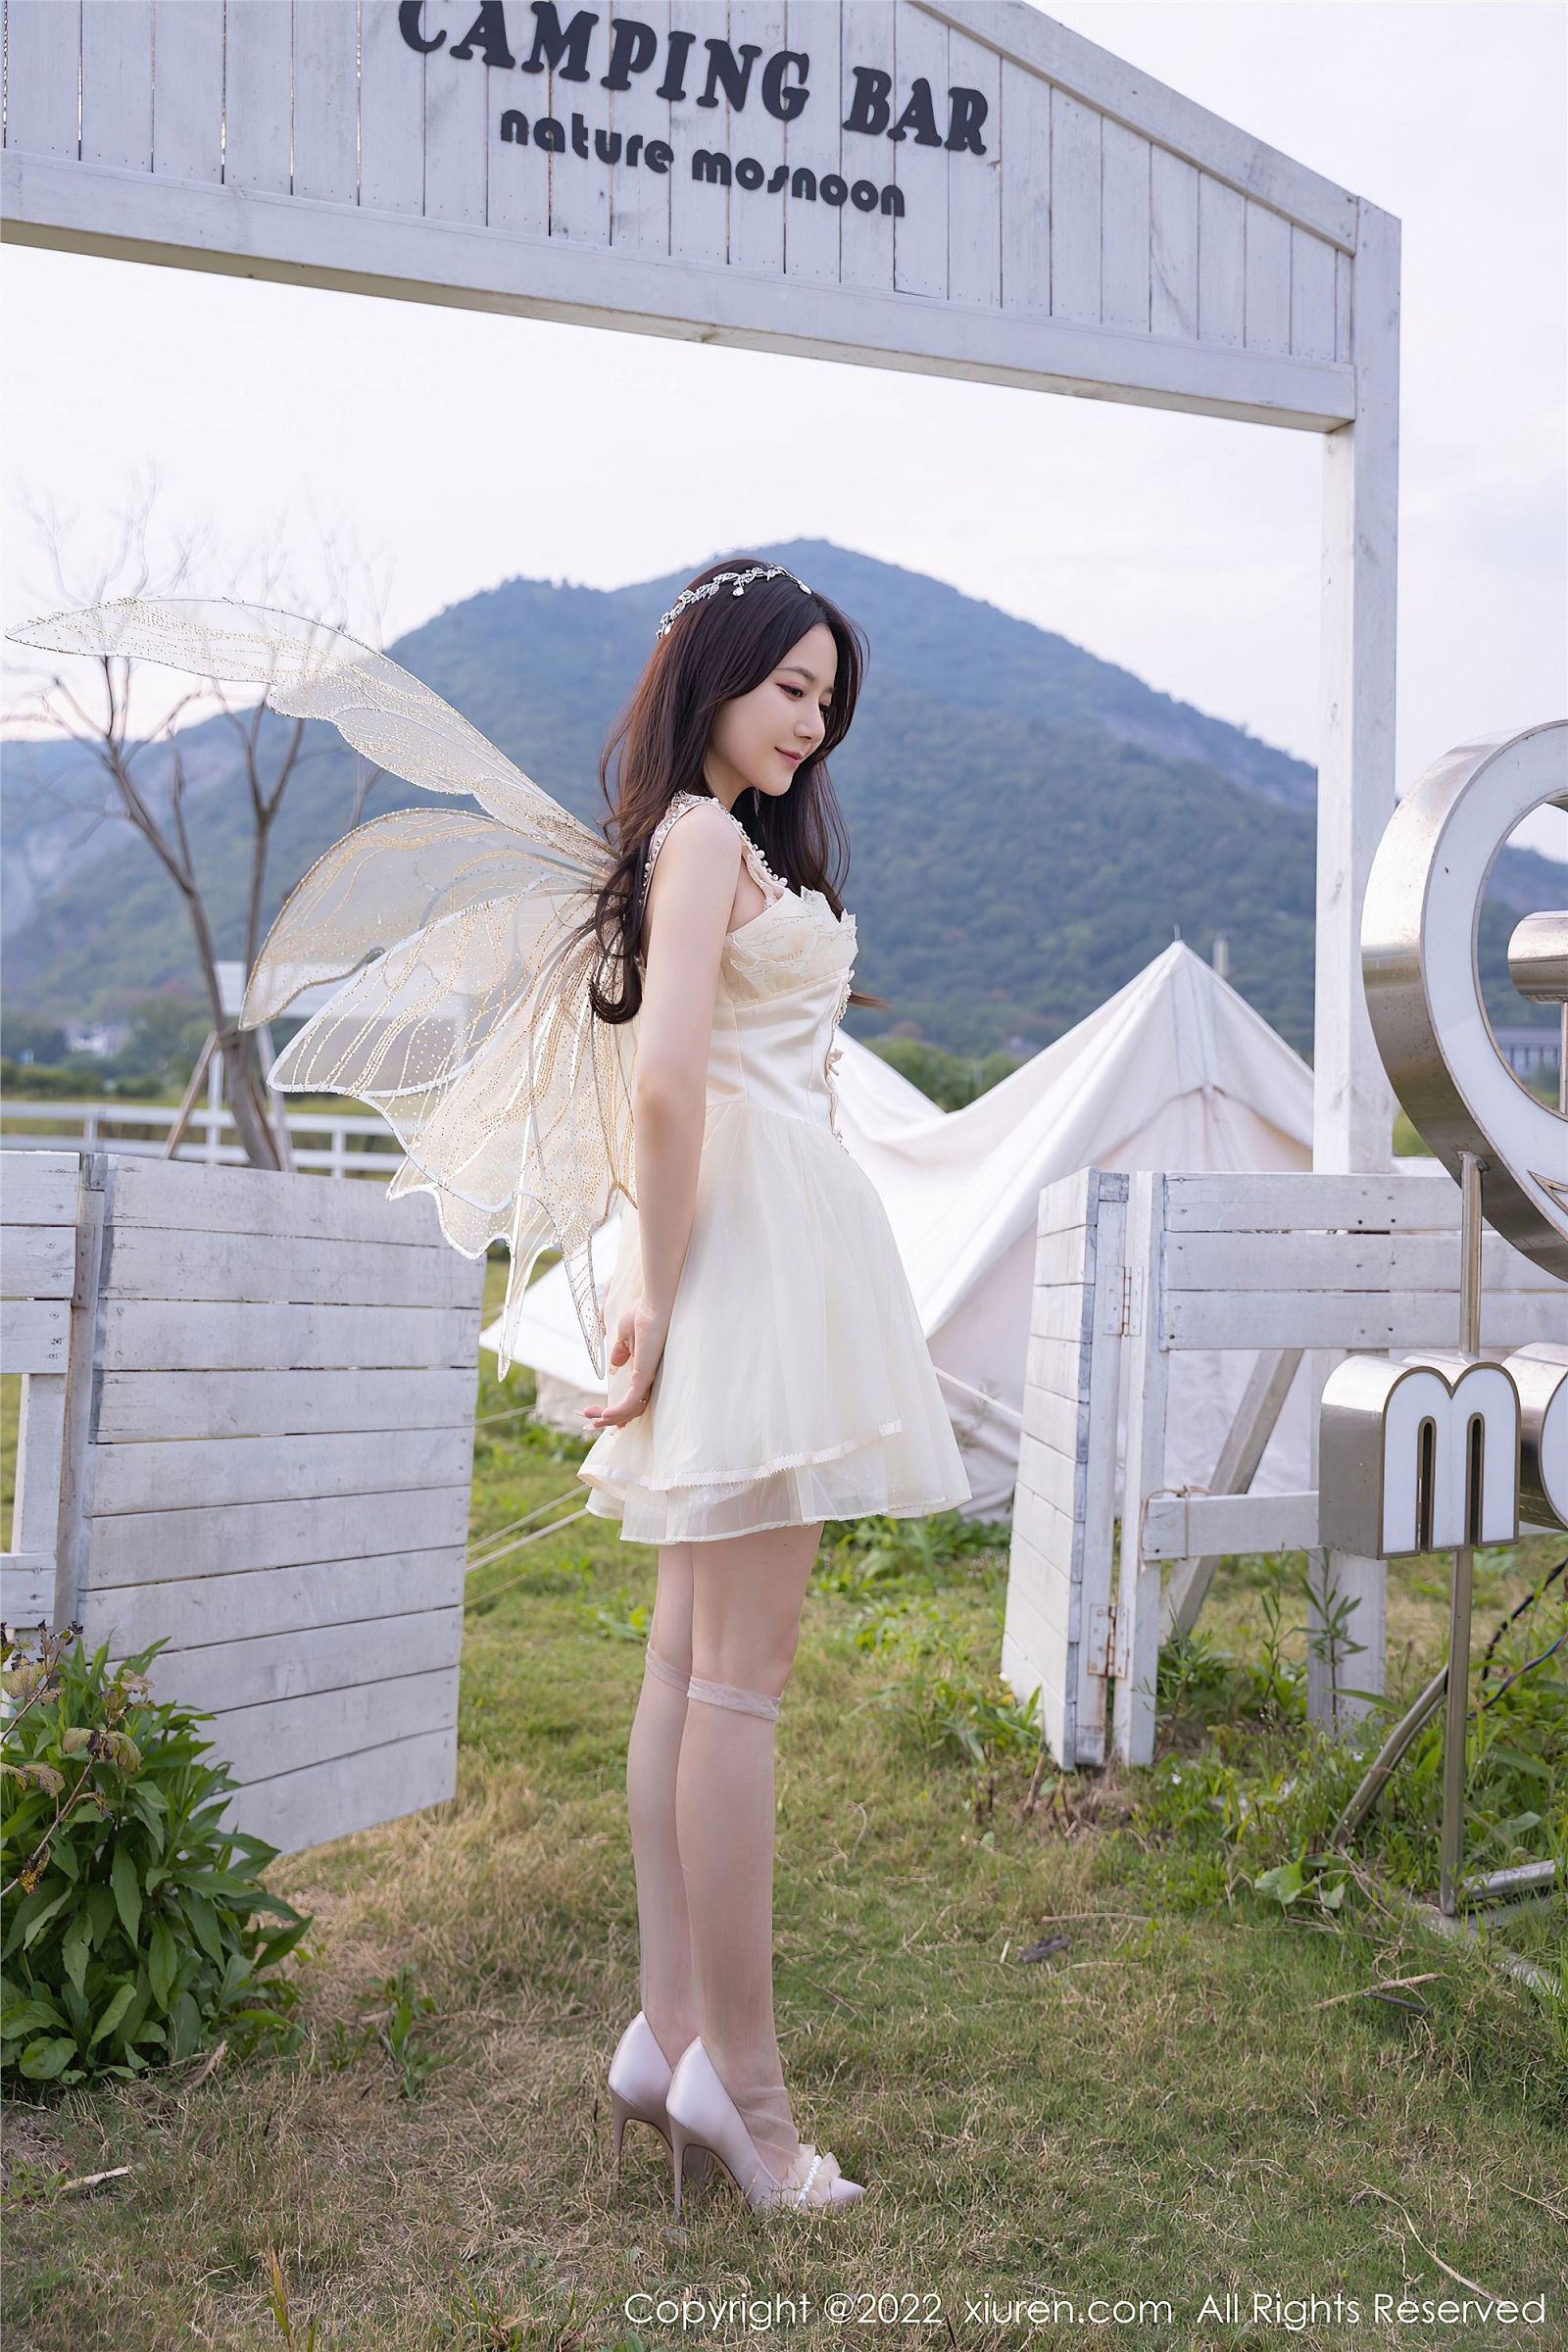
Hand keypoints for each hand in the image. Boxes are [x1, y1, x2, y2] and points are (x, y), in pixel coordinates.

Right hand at [581, 1296, 670, 1430]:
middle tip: (589, 1420)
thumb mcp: (625, 1335)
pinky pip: (631, 1402)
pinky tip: (603, 1416)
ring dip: (608, 1418)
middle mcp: (648, 1377)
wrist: (655, 1303)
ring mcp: (647, 1378)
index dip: (616, 1410)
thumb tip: (614, 1365)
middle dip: (608, 1419)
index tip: (598, 1415)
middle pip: (630, 1409)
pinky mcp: (645, 1376)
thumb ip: (621, 1351)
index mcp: (644, 1369)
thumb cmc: (644, 1313)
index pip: (632, 1398)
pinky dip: (617, 1412)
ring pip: (629, 1410)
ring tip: (591, 1419)